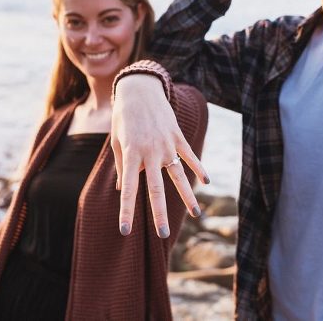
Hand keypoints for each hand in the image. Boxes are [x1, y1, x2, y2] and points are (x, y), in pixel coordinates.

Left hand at [111, 74, 208, 237]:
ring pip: (178, 176)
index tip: (125, 230)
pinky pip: (189, 156)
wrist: (139, 88)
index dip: (126, 210)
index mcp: (131, 154)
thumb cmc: (123, 117)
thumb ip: (120, 165)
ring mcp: (167, 144)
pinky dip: (199, 168)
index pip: (127, 188)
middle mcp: (150, 152)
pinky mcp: (178, 136)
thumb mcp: (117, 140)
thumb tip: (121, 188)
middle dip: (159, 213)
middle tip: (163, 234)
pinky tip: (206, 182)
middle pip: (156, 188)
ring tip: (195, 214)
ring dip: (187, 196)